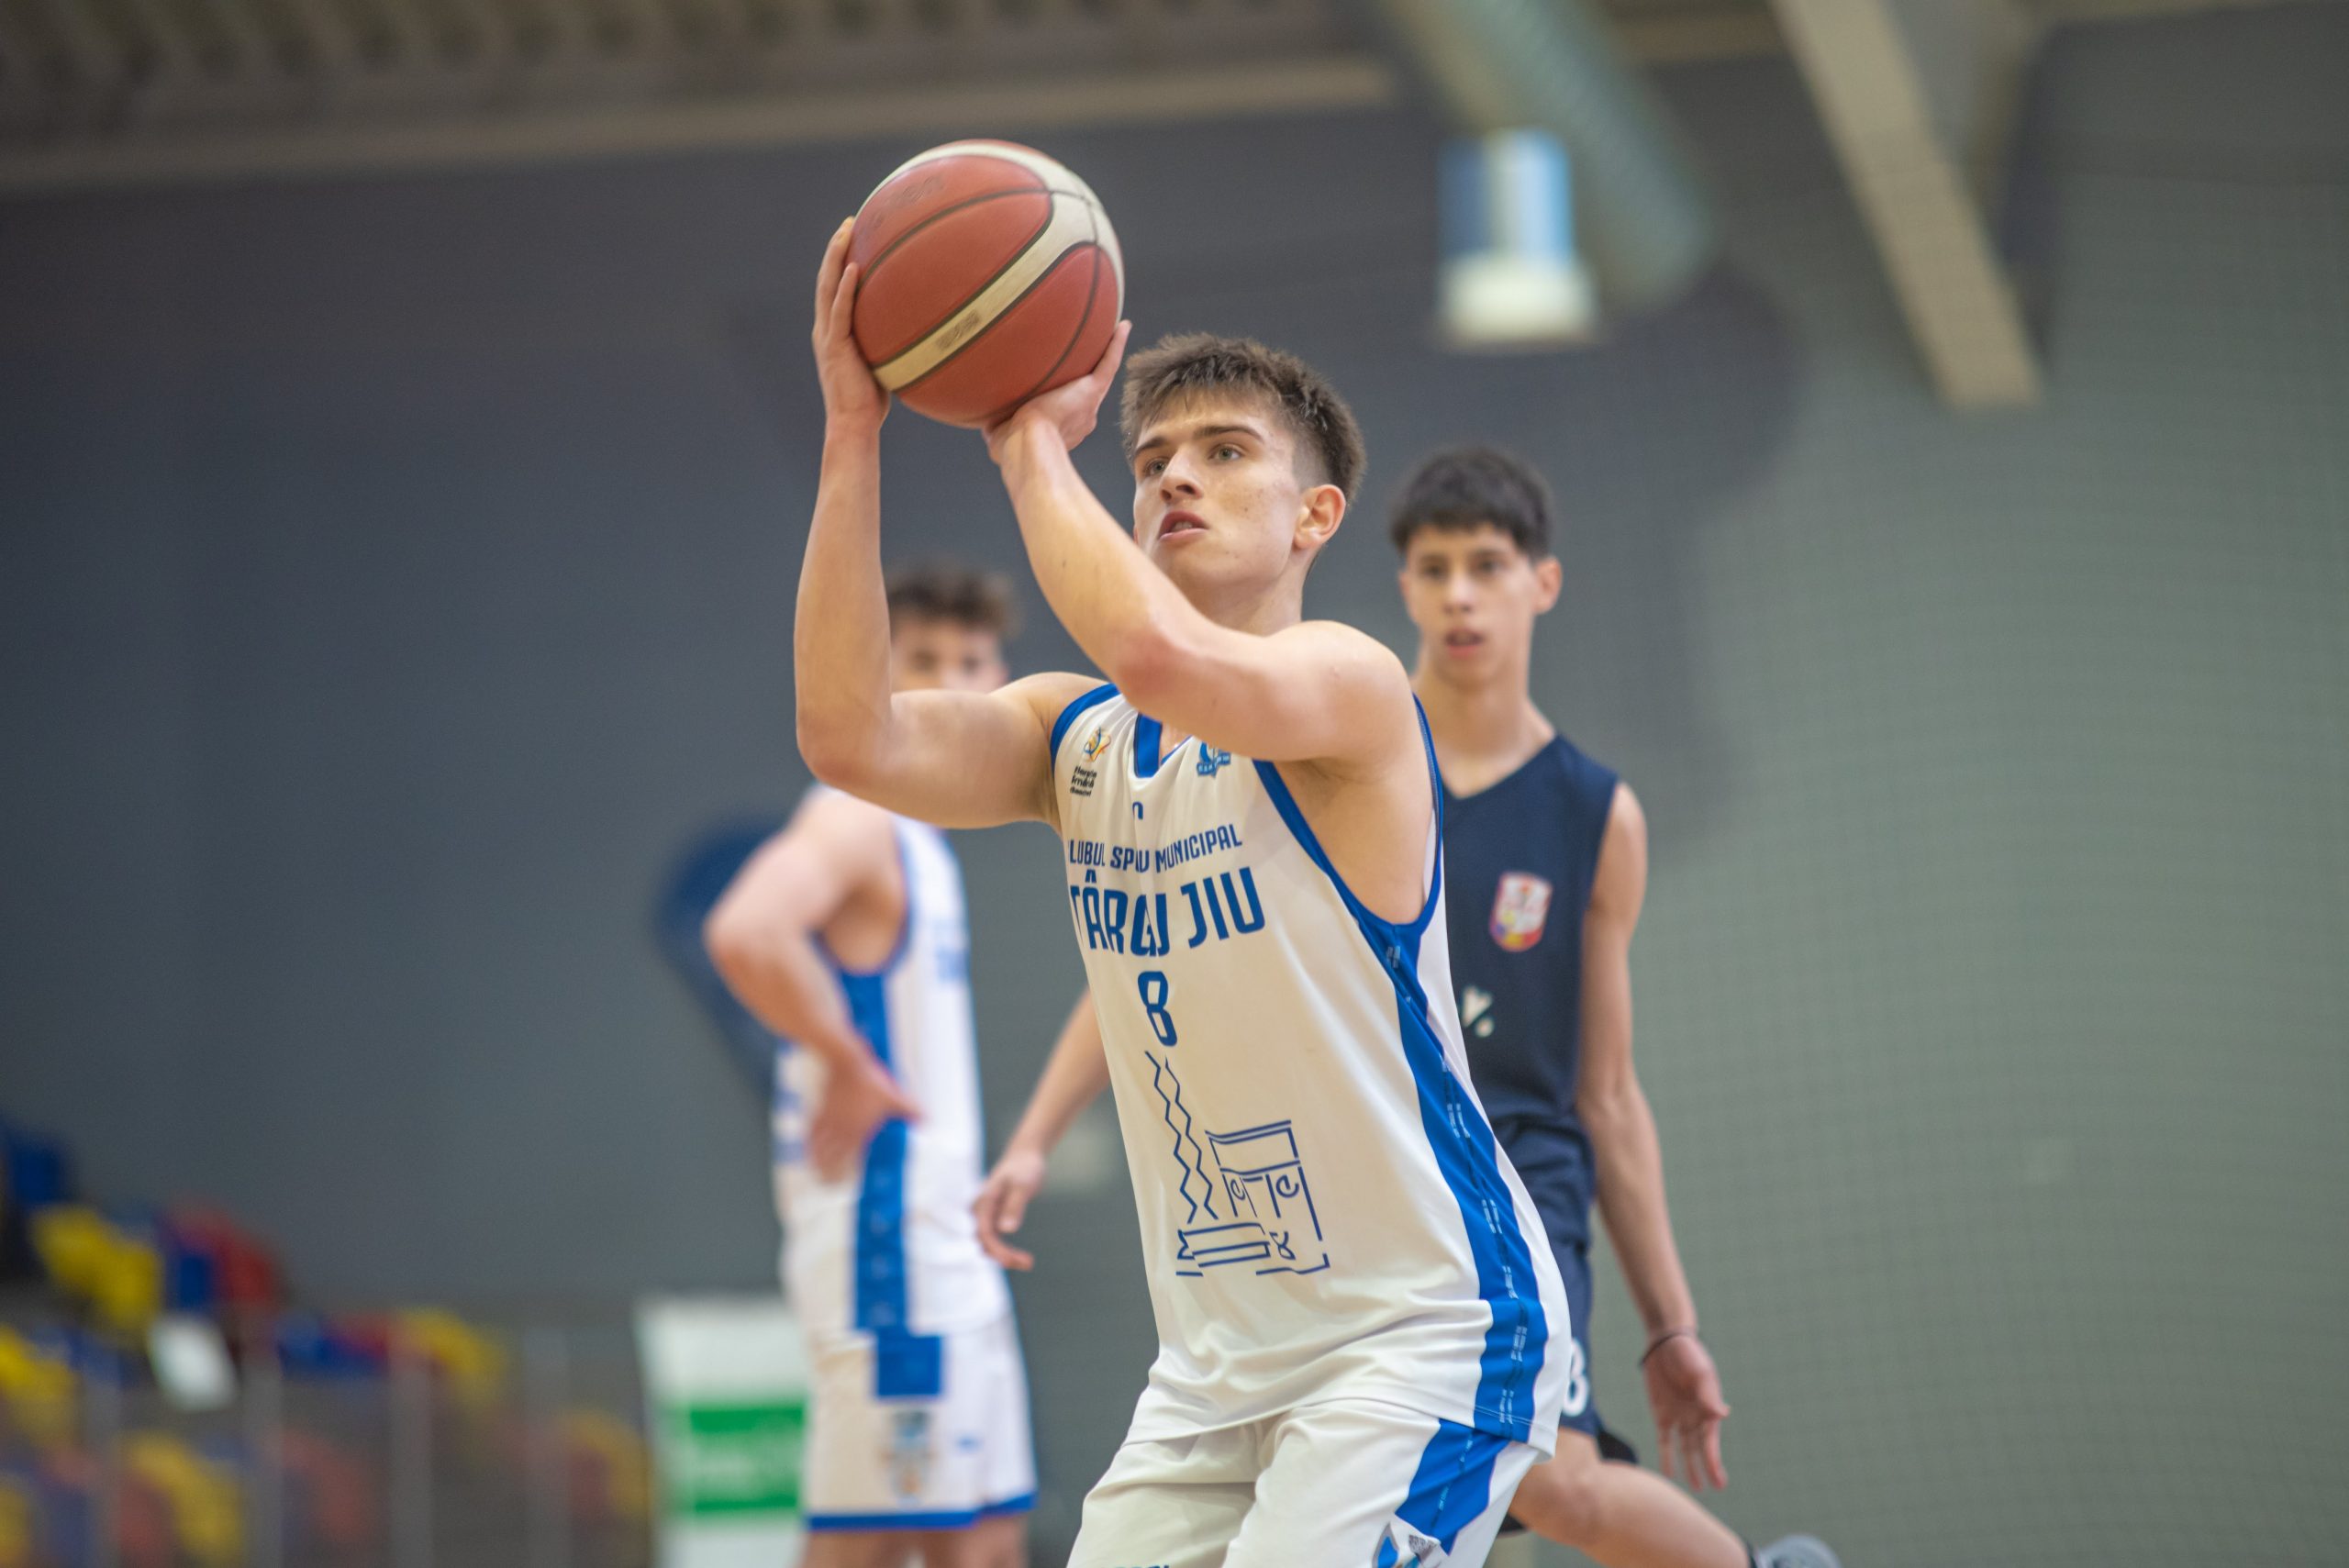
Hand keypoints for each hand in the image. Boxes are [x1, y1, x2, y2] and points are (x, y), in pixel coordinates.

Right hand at [806, 1054, 918, 1181]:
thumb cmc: (870, 1081)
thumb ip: (909, 1110)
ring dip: (817, 1158)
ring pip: (821, 1144)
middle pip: (832, 1154)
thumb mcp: (893, 1096)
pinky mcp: (823, 1107)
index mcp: (859, 1129)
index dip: (845, 1169)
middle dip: (828, 1169)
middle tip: (824, 1180)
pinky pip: (813, 1128)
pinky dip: (809, 1139)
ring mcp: (830, 1119)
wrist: (847, 1063)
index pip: (851, 1156)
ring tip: (814, 1168)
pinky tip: (808, 1144)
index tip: (840, 1180)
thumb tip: (925, 1119)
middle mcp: (842, 1128)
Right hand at [812, 219, 888, 434]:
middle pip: (826, 278)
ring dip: (835, 257)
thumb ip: (892, 342)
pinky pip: (839, 311)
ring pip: (827, 287)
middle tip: (851, 222)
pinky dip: (845, 288)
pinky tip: (854, 267)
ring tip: (847, 230)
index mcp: (834, 331)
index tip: (855, 237)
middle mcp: (825, 328)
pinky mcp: (834, 346)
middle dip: (836, 248)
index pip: (834, 288)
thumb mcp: (884, 363)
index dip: (840, 261)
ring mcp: (827, 336)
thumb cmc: (872, 401)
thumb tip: (922, 330)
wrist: (853, 424)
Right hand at [972, 1146, 1047, 1269]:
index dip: (995, 1248)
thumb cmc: (1025, 1167)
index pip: (983, 1232)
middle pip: (983, 1241)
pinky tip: (1022, 1258)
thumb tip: (1005, 1230)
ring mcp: (987, 1214)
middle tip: (1026, 1263)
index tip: (1010, 1260)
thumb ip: (1014, 1206)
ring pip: (989, 1243)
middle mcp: (981, 1210)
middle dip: (1001, 1255)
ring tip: (1028, 1263)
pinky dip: (1007, 1250)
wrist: (1026, 1156)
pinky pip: (996, 1239)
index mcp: (984, 1201)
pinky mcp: (995, 1217)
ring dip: (1005, 1255)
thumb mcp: (1023, 1185)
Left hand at [983, 320, 1132, 464]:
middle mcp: (1081, 418)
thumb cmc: (1011, 446)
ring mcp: (1089, 404)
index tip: (1055, 394)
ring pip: (1101, 375)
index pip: (1064, 413)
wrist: (1026, 444)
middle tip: (1085, 360)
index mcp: (1061, 430)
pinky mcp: (1092, 391)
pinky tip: (1122, 326)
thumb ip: (995, 420)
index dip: (1060, 402)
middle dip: (1084, 379)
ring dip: (1108, 354)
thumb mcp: (998, 433)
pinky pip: (1108, 363)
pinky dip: (1116, 344)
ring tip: (1114, 333)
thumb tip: (980, 412)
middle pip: (1083, 394)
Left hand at [1643, 1331, 1730, 1491]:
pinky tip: (1669, 1472)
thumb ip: (1707, 1395)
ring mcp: (1679, 1417)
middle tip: (1711, 1489)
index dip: (1714, 1461)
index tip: (1719, 1481)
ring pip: (1684, 1449)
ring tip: (1696, 1487)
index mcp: (1709, 1409)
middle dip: (1706, 1468)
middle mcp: (1696, 1417)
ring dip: (1689, 1467)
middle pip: (1700, 1449)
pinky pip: (1664, 1440)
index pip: (1711, 1441)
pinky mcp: (1661, 1414)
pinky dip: (1667, 1455)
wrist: (1665, 1343)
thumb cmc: (1688, 1355)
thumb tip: (1723, 1414)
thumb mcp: (1699, 1373)